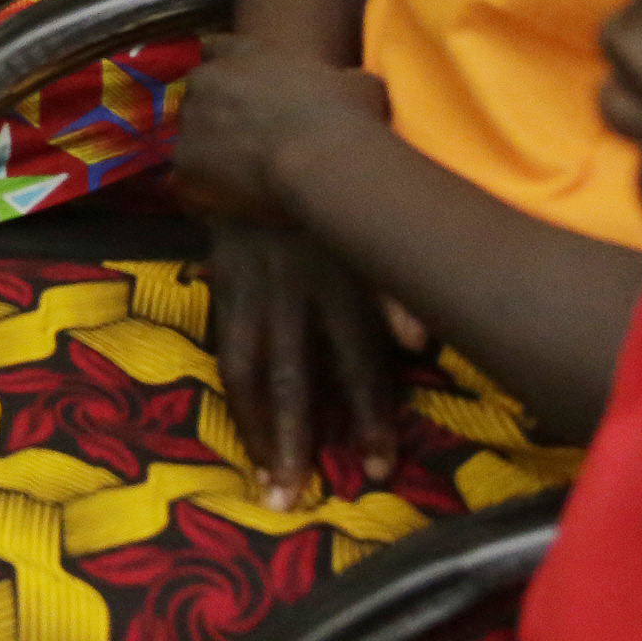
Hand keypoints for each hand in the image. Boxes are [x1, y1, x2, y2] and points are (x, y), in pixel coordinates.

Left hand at [173, 35, 399, 226]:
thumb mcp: (357, 84)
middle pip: (199, 94)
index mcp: (245, 53)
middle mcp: (209, 80)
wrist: (320, 156)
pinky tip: (223, 210)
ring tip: (237, 182)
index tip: (234, 88)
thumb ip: (340, 80)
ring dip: (208, 155)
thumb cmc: (344, 115)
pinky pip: (185, 182)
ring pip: (190, 138)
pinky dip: (201, 195)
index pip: (216, 49)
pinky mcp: (184, 162)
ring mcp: (190, 120)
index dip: (223, 70)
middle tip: (244, 142)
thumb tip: (352, 88)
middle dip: (214, 115)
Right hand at [207, 221, 405, 509]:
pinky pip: (224, 347)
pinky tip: (240, 430)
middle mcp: (289, 293)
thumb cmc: (337, 194)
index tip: (379, 470)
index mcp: (339, 282)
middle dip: (293, 440)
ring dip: (254, 430)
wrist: (264, 141)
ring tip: (261, 481)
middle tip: (294, 499)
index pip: (357, 362)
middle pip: (290, 377)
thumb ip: (397, 288)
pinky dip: (232, 393)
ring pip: (246, 370)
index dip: (369, 417)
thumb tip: (420, 346)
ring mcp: (248, 291)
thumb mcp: (373, 231)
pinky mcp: (221, 286)